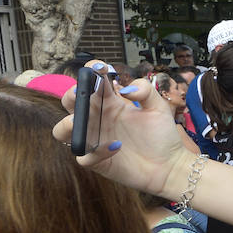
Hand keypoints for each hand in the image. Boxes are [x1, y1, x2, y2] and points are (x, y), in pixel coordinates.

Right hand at [53, 62, 192, 198]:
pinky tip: (116, 146)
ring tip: (79, 121)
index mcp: (109, 102)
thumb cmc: (161, 135)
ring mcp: (94, 140)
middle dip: (71, 95)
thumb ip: (146, 90)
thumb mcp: (158, 107)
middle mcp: (97, 119)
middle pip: (70, 103)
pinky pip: (84, 157)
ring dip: (67, 125)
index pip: (91, 82)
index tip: (100, 68)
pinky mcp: (98, 162)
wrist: (169, 165)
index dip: (91, 71)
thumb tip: (125, 89)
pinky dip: (96, 152)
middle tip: (82, 93)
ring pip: (62, 131)